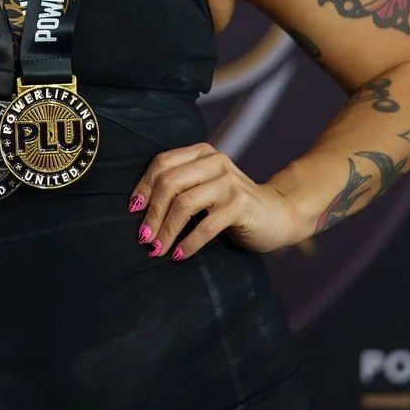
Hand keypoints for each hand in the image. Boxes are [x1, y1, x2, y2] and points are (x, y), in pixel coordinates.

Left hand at [129, 144, 301, 257]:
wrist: (277, 215)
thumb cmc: (231, 206)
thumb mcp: (204, 189)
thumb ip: (179, 188)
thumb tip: (137, 210)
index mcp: (202, 154)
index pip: (162, 164)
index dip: (143, 188)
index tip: (132, 212)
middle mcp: (215, 162)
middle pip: (169, 183)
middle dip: (152, 214)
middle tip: (143, 238)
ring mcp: (229, 183)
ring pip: (184, 204)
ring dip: (166, 230)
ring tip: (157, 250)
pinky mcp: (240, 205)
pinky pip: (206, 225)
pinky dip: (189, 243)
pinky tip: (180, 255)